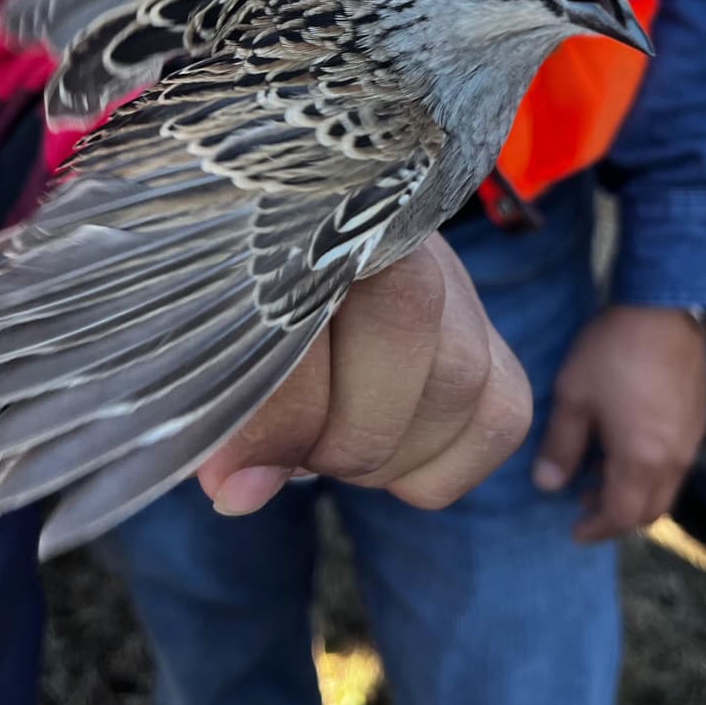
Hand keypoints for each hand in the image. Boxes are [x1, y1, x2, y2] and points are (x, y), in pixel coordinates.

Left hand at [196, 234, 532, 514]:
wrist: (282, 263)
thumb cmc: (229, 304)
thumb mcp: (205, 332)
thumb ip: (216, 394)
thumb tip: (238, 493)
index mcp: (312, 211)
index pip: (317, 302)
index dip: (279, 407)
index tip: (231, 472)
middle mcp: (402, 232)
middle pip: (404, 322)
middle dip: (342, 431)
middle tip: (289, 458)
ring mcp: (455, 286)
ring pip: (462, 377)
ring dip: (383, 454)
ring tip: (324, 454)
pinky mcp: (492, 343)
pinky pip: (501, 418)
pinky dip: (437, 467)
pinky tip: (379, 460)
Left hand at [532, 306, 705, 543]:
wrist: (663, 310)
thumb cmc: (612, 353)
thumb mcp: (573, 397)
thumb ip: (560, 447)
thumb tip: (547, 486)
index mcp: (642, 461)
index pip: (622, 516)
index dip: (596, 528)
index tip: (573, 531)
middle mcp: (674, 460)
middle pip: (648, 510)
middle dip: (616, 515)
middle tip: (582, 504)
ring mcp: (690, 441)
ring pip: (664, 489)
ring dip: (632, 493)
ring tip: (596, 474)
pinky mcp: (696, 422)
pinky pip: (674, 466)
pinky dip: (648, 472)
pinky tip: (623, 446)